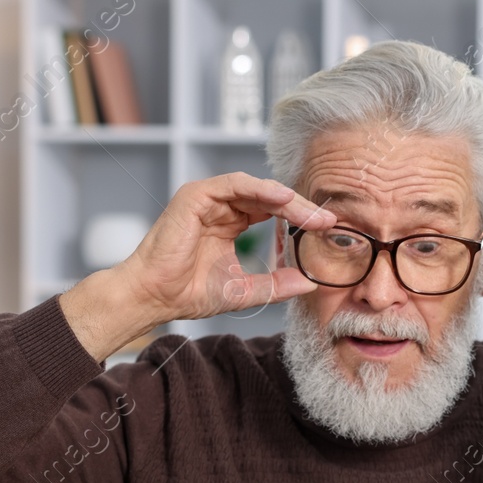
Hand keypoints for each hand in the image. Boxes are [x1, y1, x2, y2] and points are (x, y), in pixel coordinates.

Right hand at [59, 172, 335, 359]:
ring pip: (256, 189)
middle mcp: (221, 207)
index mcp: (231, 223)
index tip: (327, 229)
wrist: (155, 296)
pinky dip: (260, 190)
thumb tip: (310, 283)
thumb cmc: (188, 293)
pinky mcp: (195, 196)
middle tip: (327, 220)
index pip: (273, 213)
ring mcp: (207, 199)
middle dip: (300, 208)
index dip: (300, 219)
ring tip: (311, 214)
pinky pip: (234, 185)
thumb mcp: (244, 290)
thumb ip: (276, 284)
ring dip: (287, 200)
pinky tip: (283, 200)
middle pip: (269, 198)